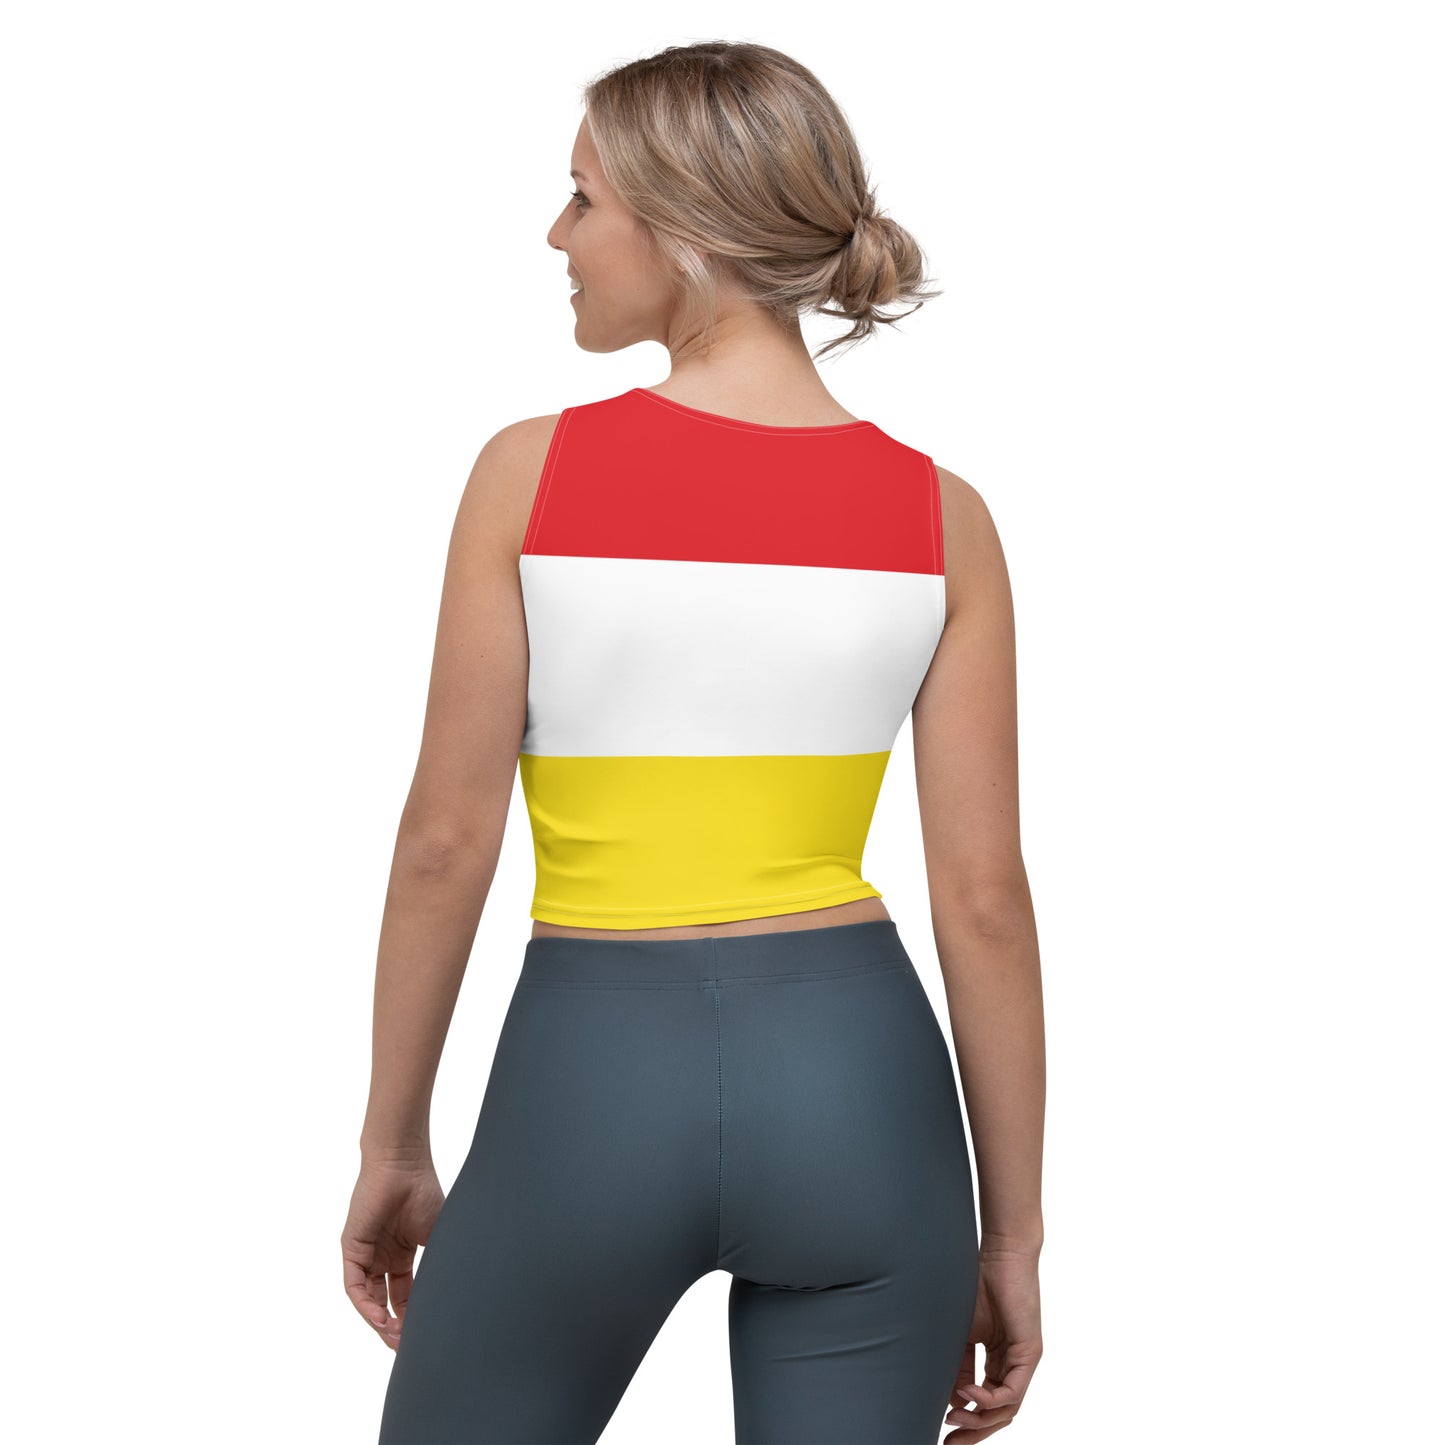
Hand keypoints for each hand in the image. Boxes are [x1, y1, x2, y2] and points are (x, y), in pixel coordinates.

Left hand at [340, 1154, 445, 1350]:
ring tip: (397, 1338)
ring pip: (368, 1299)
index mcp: (403, 1252)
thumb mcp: (439, 1236)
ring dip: (380, 1322)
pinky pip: (355, 1286)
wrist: (404, 1164)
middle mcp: (383, 1257)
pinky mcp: (352, 1249)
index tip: (426, 1335)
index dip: (414, 1316)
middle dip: (396, 1326)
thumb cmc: (424, 1191)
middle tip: (408, 1346)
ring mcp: (366, 1254)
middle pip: (386, 1302)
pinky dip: (366, 1306)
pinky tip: (382, 1320)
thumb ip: (441, 1264)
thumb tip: (456, 1297)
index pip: (405, 1295)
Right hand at [944, 1241, 1042, 1436]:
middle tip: (950, 1444)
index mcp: (998, 1359)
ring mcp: (1023, 1360)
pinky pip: (1013, 1390)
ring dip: (980, 1419)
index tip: (941, 1427)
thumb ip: (958, 1363)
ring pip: (1007, 1408)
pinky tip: (968, 1393)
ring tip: (954, 1420)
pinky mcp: (1030, 1353)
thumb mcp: (962, 1331)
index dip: (965, 1418)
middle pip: (998, 1413)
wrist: (1001, 1254)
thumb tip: (948, 1396)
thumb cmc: (978, 1283)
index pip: (984, 1401)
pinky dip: (990, 1398)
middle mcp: (1013, 1364)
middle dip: (974, 1432)